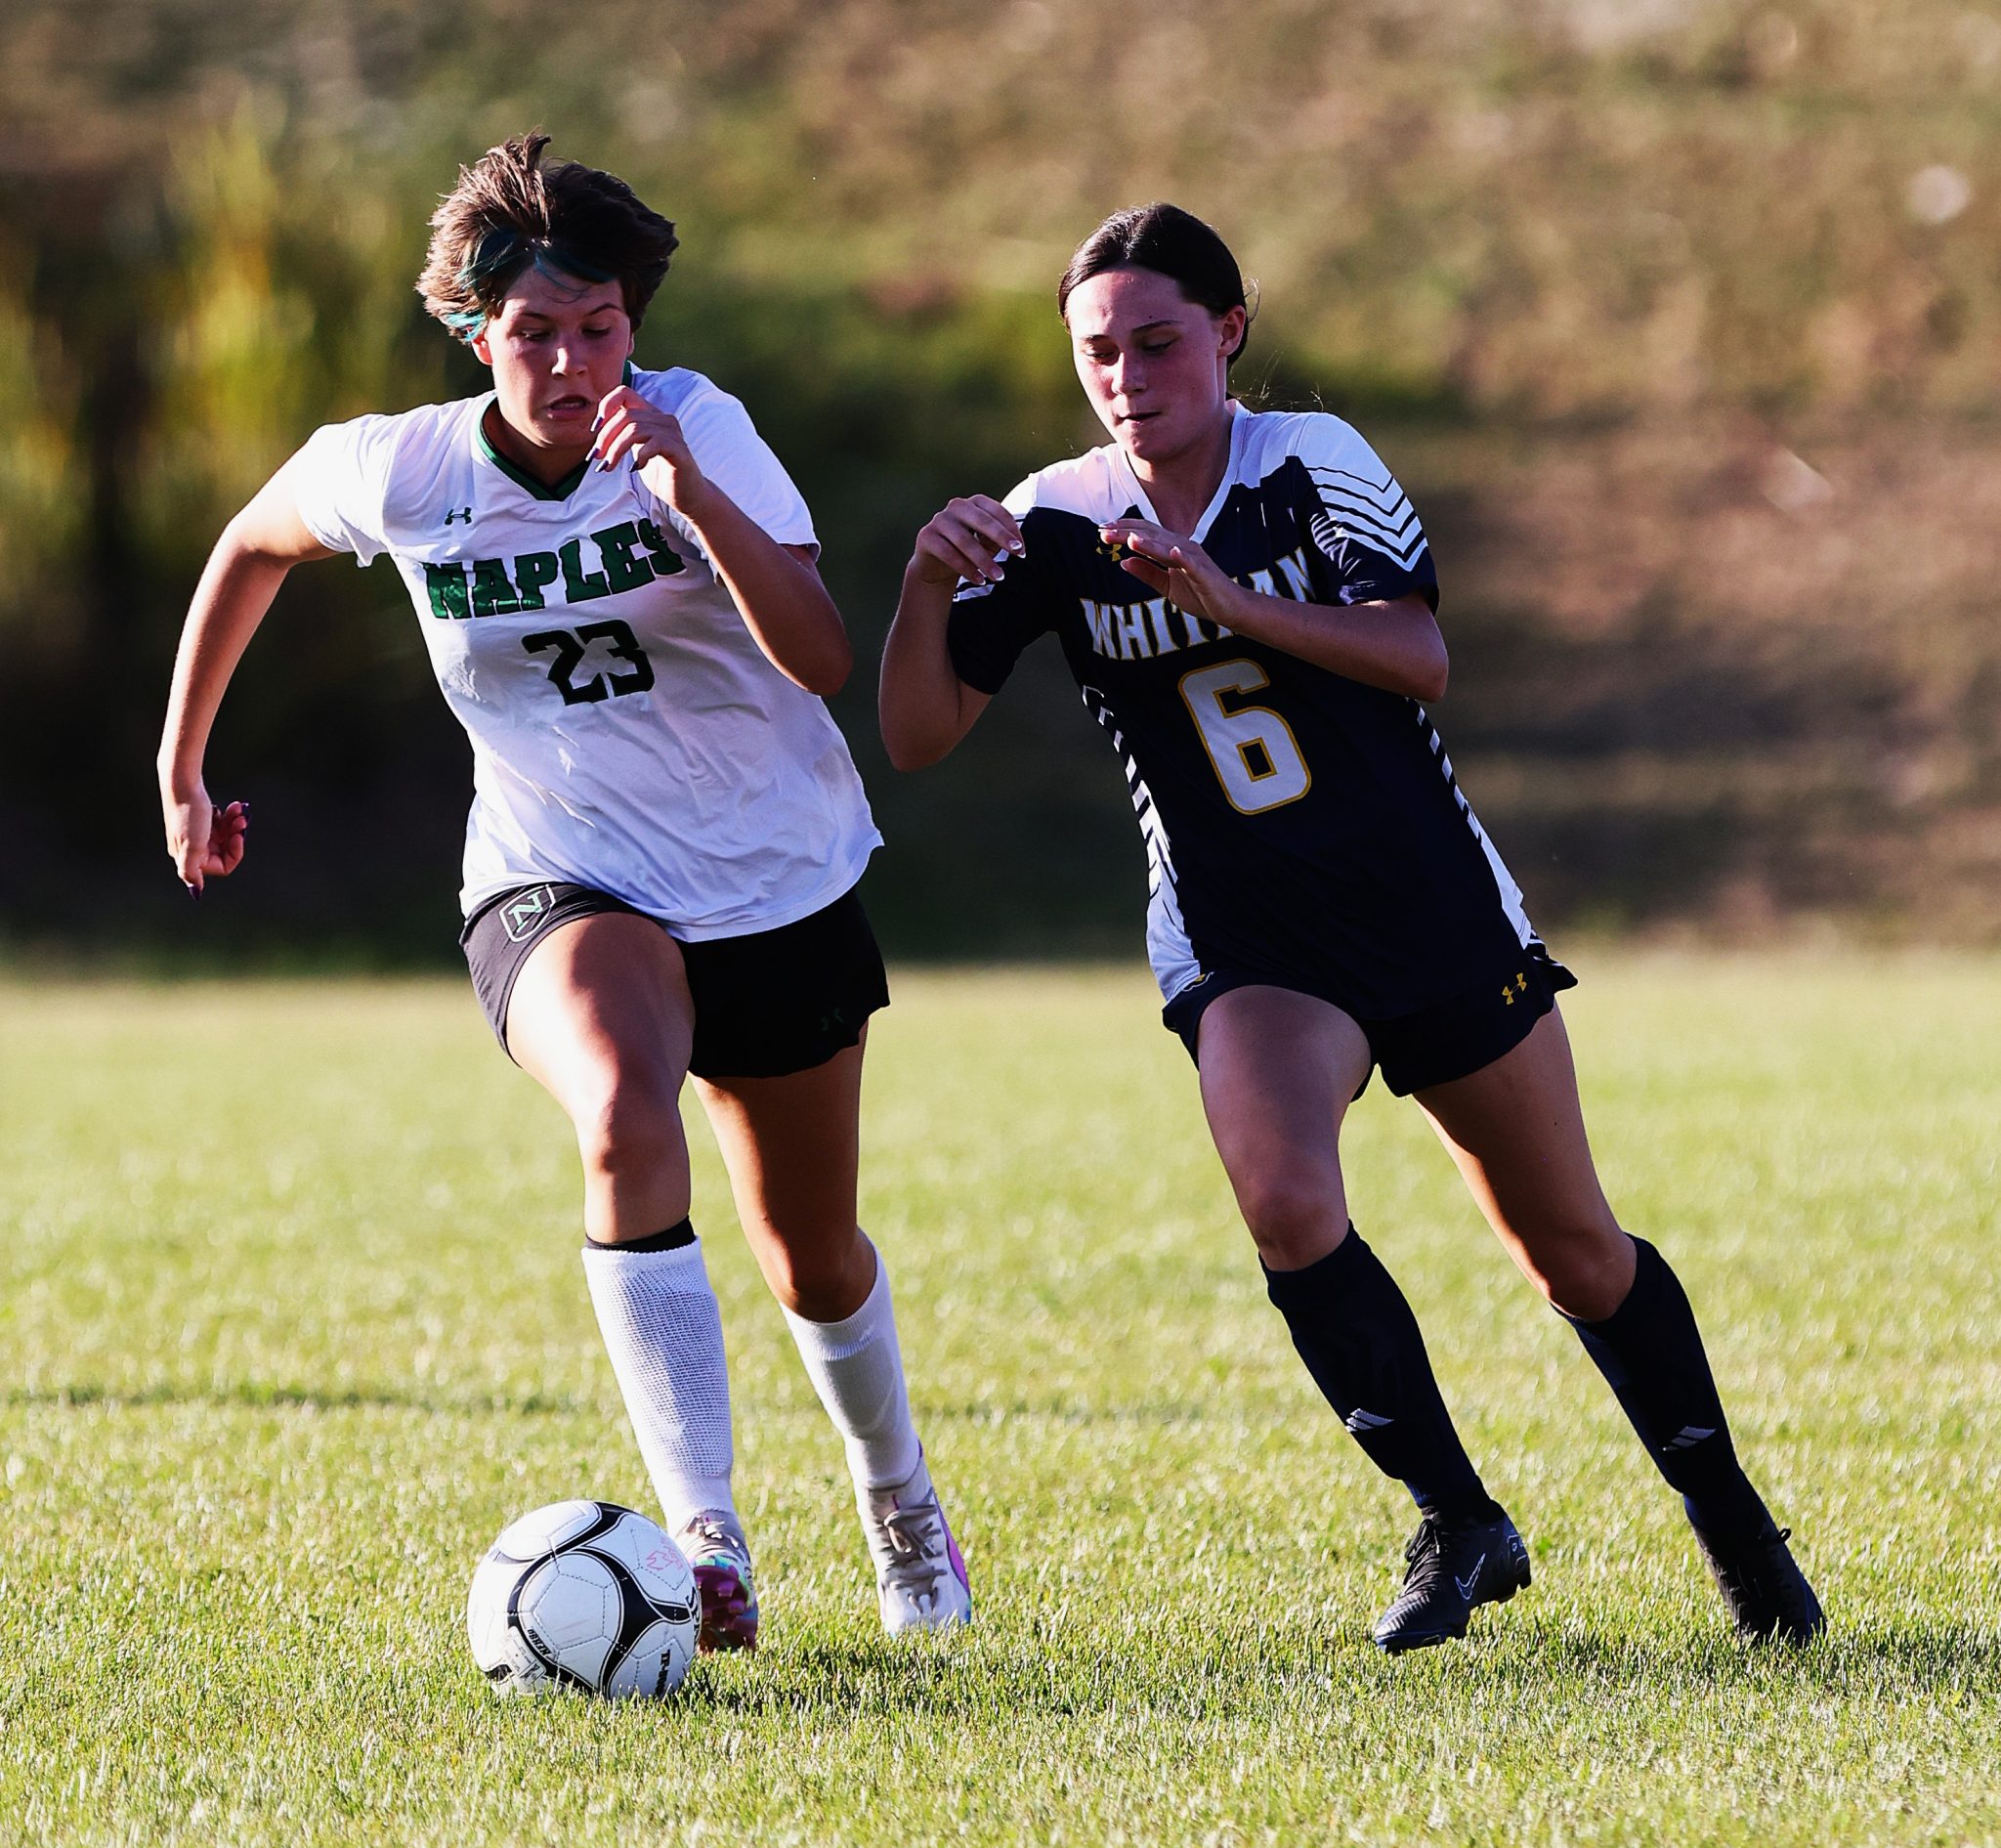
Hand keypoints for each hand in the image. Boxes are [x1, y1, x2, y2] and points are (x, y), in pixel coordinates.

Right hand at [162, 784, 248, 895]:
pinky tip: (233, 806)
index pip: (221, 866)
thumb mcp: (192, 844)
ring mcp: (195, 833)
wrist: (182, 782)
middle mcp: (191, 848)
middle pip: (224, 851)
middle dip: (236, 836)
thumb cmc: (189, 813)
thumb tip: (196, 892)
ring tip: (238, 810)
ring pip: (224, 836)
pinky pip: (219, 824)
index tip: (238, 837)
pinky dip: (228, 816)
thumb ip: (191, 870)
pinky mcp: (198, 819)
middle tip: (242, 819)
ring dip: (234, 824)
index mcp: (189, 857)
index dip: (234, 853)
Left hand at [591, 386, 707, 512]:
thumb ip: (622, 435)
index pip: (624, 393)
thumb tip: (597, 430)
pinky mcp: (679, 449)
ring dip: (616, 449)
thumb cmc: (660, 473)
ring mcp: (672, 432)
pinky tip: (635, 469)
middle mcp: (662, 418)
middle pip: (625, 416)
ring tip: (608, 467)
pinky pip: (653, 443)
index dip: (606, 406)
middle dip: (605, 437)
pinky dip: (639, 456)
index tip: (595, 429)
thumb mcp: (636, 449)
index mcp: (650, 414)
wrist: (686, 495)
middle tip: (597, 458)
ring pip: (635, 429)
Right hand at [910, 495, 1022, 586]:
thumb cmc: (966, 551)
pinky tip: (979, 579)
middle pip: (982, 520)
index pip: (997, 511)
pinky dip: (966, 568)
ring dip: (984, 560)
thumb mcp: (986, 544)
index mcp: (975, 503)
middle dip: (1001, 537)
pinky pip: (948, 553)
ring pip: (965, 540)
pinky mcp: (926, 536)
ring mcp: (940, 519)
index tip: (1021, 549)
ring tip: (998, 577)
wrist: (935, 566)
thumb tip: (1016, 545)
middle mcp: (956, 506)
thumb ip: (999, 540)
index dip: (1012, 530)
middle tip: (1016, 553)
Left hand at [1100, 519, 1242, 626]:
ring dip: (1148, 543)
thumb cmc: (1201, 595)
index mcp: (1172, 549)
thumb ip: (1147, 572)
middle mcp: (1182, 548)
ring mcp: (1194, 559)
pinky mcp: (1205, 573)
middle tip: (1103, 532)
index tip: (1102, 531)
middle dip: (1127, 533)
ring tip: (1129, 539)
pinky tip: (1170, 552)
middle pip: (1151, 536)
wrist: (1230, 608)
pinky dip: (1181, 557)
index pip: (1145, 534)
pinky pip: (1191, 563)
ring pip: (1167, 546)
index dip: (1123, 530)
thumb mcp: (1167, 586)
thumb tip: (1123, 562)